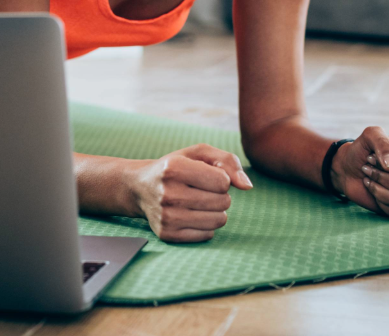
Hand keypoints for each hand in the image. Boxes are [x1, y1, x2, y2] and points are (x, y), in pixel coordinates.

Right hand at [125, 144, 252, 242]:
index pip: (223, 182)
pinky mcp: (167, 234)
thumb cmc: (175, 167)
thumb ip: (228, 161)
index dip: (220, 178)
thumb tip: (248, 186)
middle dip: (219, 195)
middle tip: (200, 190)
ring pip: (219, 220)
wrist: (139, 187)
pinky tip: (190, 214)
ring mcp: (166, 217)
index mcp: (174, 168)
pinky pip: (208, 235)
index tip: (204, 176)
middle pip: (223, 202)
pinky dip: (205, 225)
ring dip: (215, 211)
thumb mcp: (198, 153)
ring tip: (198, 202)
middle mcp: (168, 194)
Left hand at [330, 127, 388, 219]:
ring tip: (369, 181)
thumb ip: (382, 142)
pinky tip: (375, 194)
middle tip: (366, 170)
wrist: (352, 170)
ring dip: (378, 191)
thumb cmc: (364, 152)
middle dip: (379, 178)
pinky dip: (382, 204)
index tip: (370, 158)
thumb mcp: (370, 136)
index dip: (385, 165)